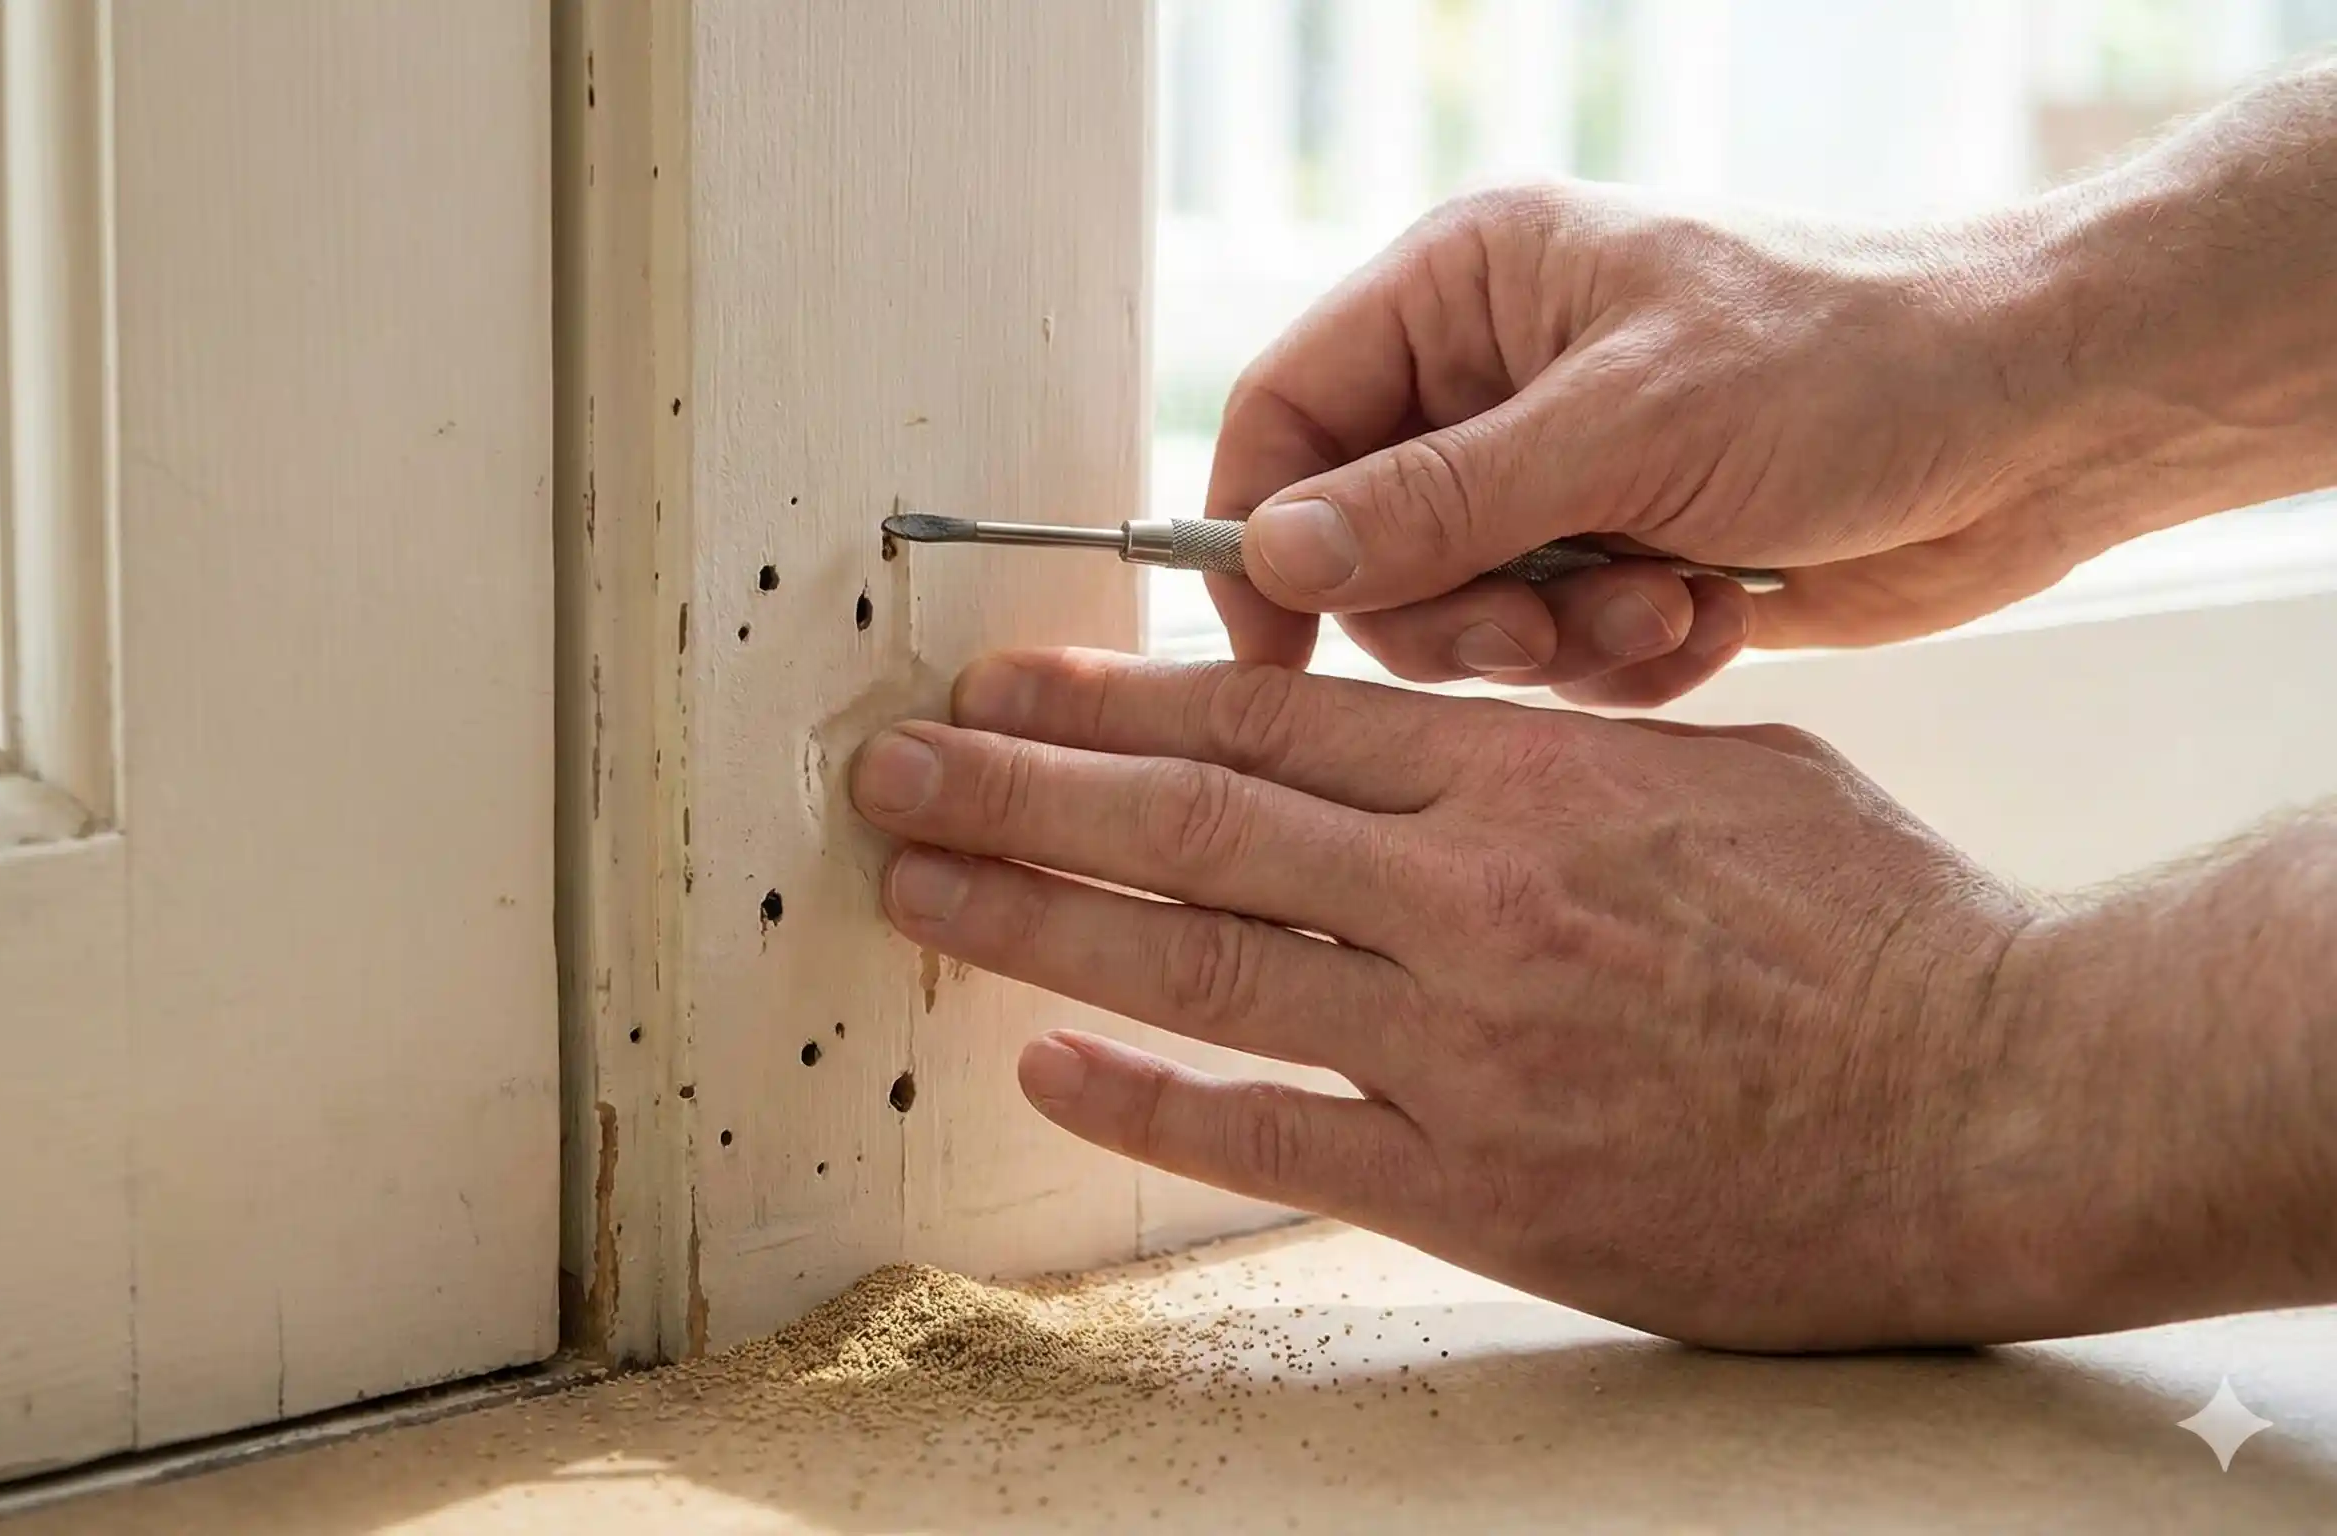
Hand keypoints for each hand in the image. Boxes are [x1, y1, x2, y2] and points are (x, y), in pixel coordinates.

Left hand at [853, 648, 2093, 1349]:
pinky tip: (1042, 1064)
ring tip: (920, 883)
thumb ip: (1550, 751)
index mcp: (1523, 779)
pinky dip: (1144, 1100)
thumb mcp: (1716, 768)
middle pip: (1194, 822)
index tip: (1004, 684)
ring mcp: (1461, 1045)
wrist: (1998, 1099)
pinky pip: (1273, 1133)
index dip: (1108, 699)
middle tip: (895, 766)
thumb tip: (1425, 733)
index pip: (1264, 723)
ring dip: (1037, 917)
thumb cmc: (1879, 927)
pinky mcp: (1479, 1184)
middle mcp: (1465, 897)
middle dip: (1022, 785)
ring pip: (1200, 963)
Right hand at [1203, 183, 2183, 703]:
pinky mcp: (1621, 561)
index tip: (1272, 653)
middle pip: (1357, 543)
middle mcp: (1494, 381)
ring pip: (1456, 617)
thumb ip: (1433, 503)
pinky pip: (1553, 658)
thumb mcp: (1625, 431)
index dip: (1256, 534)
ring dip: (1555, 645)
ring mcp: (1558, 476)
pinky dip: (1626, 659)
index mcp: (1466, 289)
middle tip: (1540, 634)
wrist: (2043, 427)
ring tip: (1661, 606)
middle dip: (1450, 612)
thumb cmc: (1854, 367)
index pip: (1283, 414)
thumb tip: (1273, 557)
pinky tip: (1716, 617)